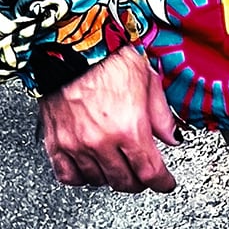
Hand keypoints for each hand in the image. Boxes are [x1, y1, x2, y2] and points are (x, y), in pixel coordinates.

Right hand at [41, 45, 178, 193]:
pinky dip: (81, 177)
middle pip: (125, 182)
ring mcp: (76, 144)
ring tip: (118, 165)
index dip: (162, 182)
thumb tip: (172, 137)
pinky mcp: (56, 141)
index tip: (166, 182)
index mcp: (129, 127)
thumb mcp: (148, 80)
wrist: (71, 46)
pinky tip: (90, 167)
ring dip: (112, 178)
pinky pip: (68, 175)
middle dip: (140, 181)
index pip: (150, 172)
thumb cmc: (108, 58)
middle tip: (144, 173)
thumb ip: (162, 115)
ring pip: (98, 181)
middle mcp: (101, 141)